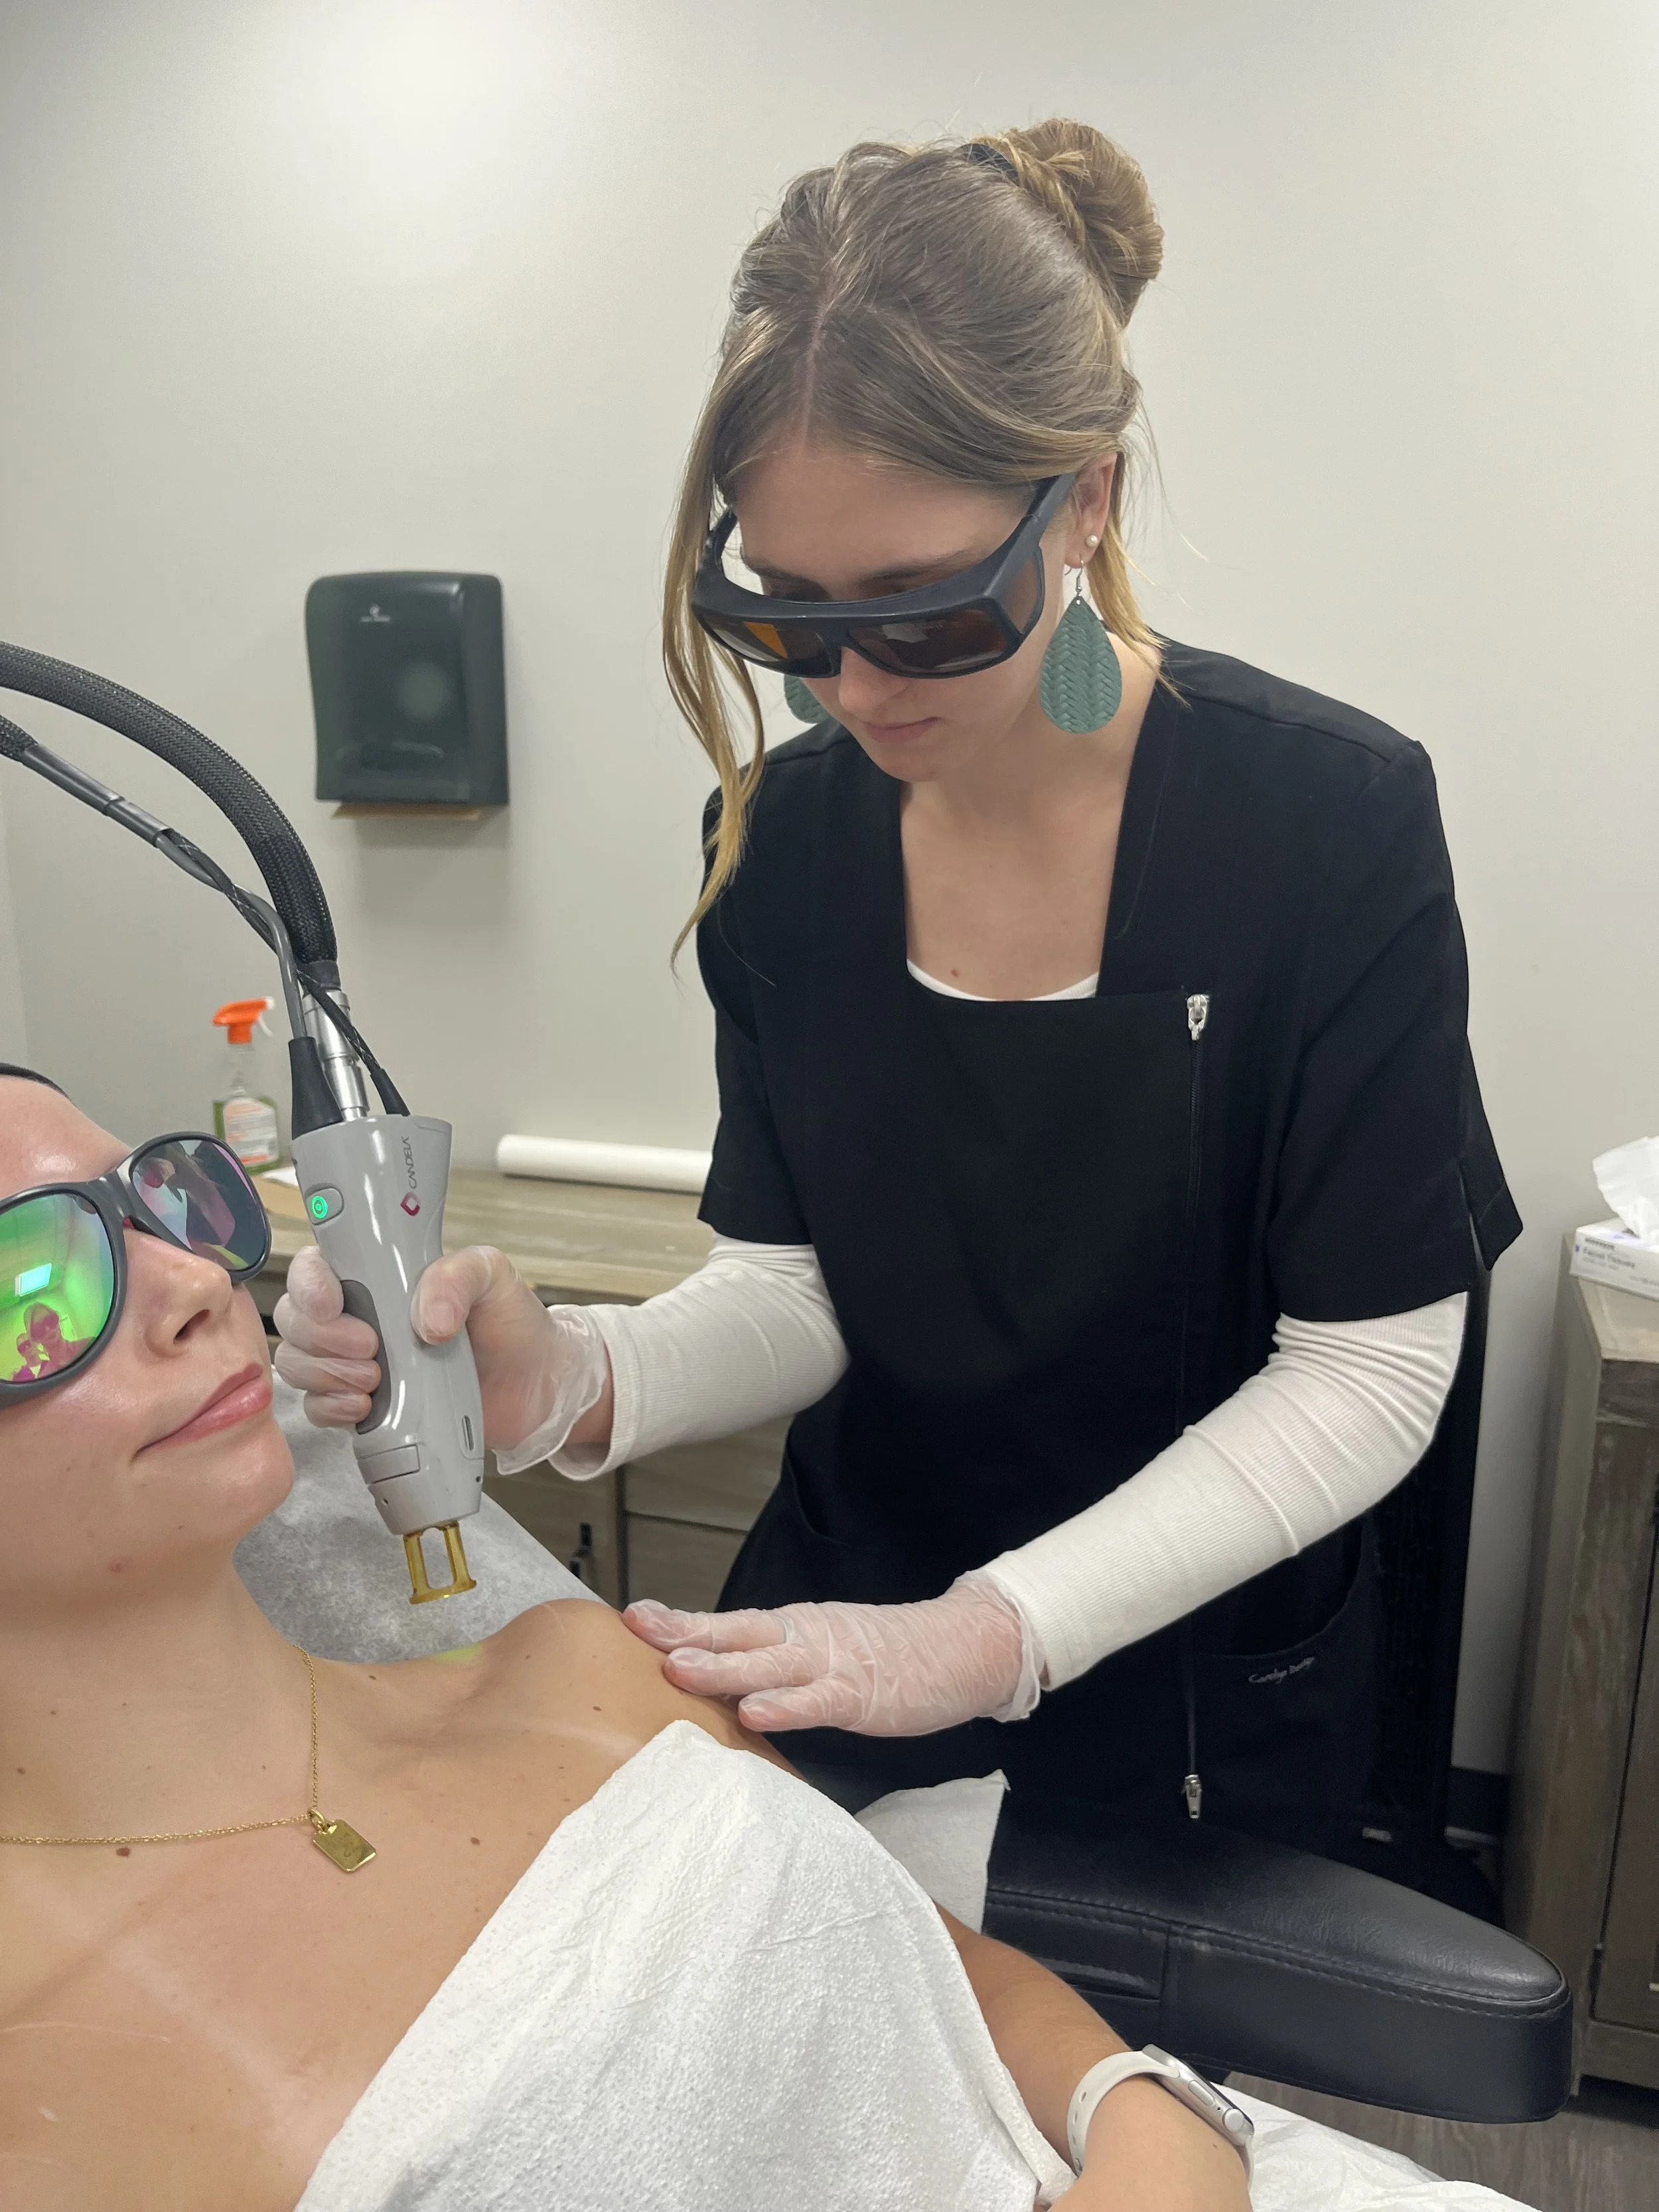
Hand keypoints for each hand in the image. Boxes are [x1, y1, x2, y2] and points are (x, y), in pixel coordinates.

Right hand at [272, 1243, 610, 1454]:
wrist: (535, 1385)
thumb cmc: (511, 1322)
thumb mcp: (493, 1279)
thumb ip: (458, 1277)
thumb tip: (426, 1319)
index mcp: (380, 1273)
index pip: (316, 1266)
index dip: (311, 1285)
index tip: (334, 1304)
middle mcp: (358, 1314)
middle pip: (296, 1320)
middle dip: (322, 1338)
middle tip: (372, 1347)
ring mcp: (356, 1361)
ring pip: (299, 1364)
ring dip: (326, 1375)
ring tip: (377, 1380)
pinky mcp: (364, 1404)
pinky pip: (318, 1408)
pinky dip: (332, 1409)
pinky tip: (366, 1408)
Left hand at [621, 1573, 1030, 1733]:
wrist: (960, 1645)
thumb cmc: (888, 1655)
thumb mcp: (823, 1653)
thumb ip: (778, 1665)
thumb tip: (721, 1684)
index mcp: (793, 1629)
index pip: (728, 1624)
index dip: (682, 1621)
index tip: (633, 1617)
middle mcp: (803, 1638)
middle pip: (736, 1634)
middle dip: (685, 1634)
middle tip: (638, 1630)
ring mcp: (831, 1665)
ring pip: (767, 1664)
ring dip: (721, 1666)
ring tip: (678, 1668)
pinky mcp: (860, 1694)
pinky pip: (817, 1701)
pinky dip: (785, 1706)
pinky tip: (755, 1712)